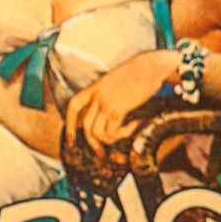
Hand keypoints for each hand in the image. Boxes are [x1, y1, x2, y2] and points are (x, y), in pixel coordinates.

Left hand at [62, 48, 177, 157]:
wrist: (150, 65)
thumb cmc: (137, 72)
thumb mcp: (115, 81)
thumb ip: (107, 94)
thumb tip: (107, 114)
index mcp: (93, 88)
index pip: (73, 106)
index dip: (70, 124)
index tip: (71, 139)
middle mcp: (96, 96)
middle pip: (85, 127)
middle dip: (91, 144)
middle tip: (100, 155)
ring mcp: (106, 103)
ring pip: (97, 133)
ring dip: (111, 140)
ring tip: (125, 134)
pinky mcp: (118, 109)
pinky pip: (113, 131)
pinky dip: (124, 133)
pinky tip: (135, 124)